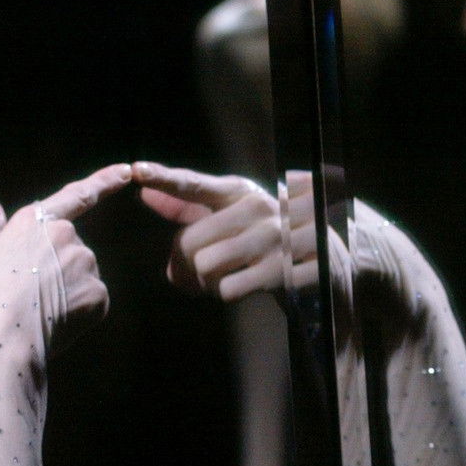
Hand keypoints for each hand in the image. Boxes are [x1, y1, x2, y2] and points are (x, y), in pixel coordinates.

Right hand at [0, 164, 132, 339]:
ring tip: (38, 312)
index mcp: (35, 221)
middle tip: (30, 297)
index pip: (77, 195)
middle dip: (59, 270)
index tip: (127, 171)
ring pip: (82, 277)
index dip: (105, 181)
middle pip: (72, 250)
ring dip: (68, 291)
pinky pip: (92, 302)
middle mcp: (66, 235)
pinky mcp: (98, 293)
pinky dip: (78, 312)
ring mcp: (85, 263)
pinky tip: (55, 323)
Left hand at [134, 161, 302, 301]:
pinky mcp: (283, 269)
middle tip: (191, 277)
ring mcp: (274, 238)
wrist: (328, 260)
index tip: (137, 170)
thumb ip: (187, 206)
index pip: (195, 185)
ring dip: (206, 283)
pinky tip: (243, 286)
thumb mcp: (232, 215)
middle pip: (189, 243)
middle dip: (183, 267)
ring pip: (206, 267)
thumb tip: (144, 192)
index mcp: (240, 192)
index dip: (165, 177)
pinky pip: (228, 289)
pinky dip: (226, 295)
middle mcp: (257, 208)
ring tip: (221, 280)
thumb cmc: (267, 237)